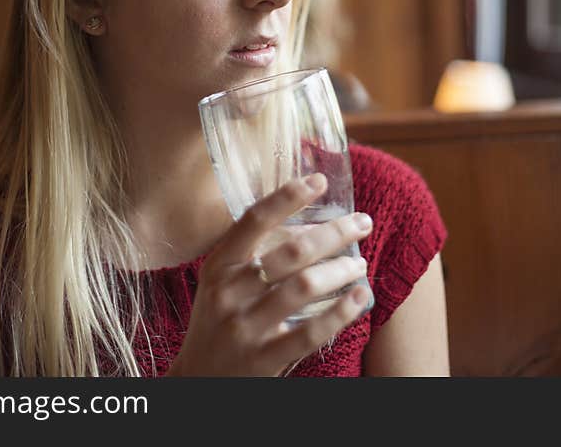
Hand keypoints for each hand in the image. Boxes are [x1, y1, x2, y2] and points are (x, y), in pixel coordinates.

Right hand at [166, 173, 372, 376]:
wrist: (198, 381)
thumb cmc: (217, 322)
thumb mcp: (220, 284)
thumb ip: (251, 255)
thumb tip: (311, 223)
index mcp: (217, 266)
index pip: (253, 220)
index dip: (287, 197)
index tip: (319, 180)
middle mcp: (228, 293)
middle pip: (290, 252)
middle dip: (334, 233)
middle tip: (362, 222)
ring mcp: (245, 327)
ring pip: (304, 287)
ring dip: (340, 270)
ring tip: (359, 264)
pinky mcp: (263, 360)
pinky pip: (310, 332)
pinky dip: (341, 312)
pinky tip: (360, 298)